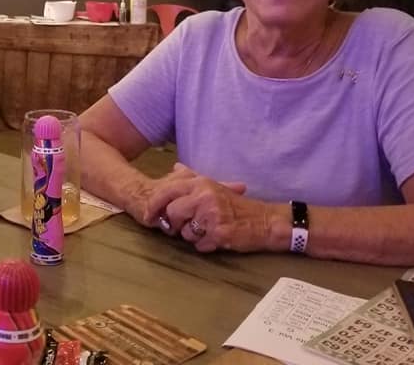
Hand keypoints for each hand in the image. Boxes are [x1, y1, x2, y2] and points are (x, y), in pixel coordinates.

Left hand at [144, 163, 273, 252]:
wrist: (265, 222)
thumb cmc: (236, 205)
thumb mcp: (213, 185)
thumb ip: (192, 177)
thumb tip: (175, 166)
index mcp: (200, 184)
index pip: (166, 191)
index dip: (154, 205)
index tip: (148, 216)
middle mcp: (204, 196)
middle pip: (172, 213)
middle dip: (175, 224)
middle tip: (183, 227)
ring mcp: (211, 215)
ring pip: (184, 232)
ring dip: (192, 236)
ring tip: (207, 231)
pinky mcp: (219, 233)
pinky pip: (199, 245)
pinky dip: (204, 246)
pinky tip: (215, 239)